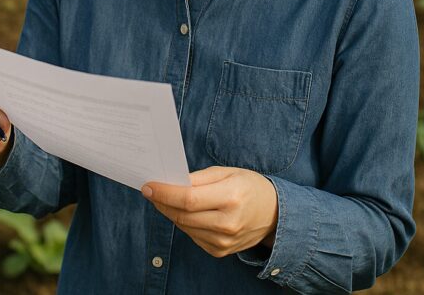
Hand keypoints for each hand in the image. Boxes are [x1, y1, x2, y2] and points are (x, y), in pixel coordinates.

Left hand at [142, 166, 277, 257]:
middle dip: (162, 202)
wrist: (274, 214)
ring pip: (184, 227)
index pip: (188, 199)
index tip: (148, 186)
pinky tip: (184, 212)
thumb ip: (199, 178)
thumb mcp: (228, 172)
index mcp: (231, 198)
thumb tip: (171, 182)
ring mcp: (223, 241)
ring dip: (170, 212)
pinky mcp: (219, 251)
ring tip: (165, 199)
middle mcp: (227, 223)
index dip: (165, 193)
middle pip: (182, 215)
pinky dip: (184, 223)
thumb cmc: (250, 187)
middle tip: (151, 191)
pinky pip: (192, 235)